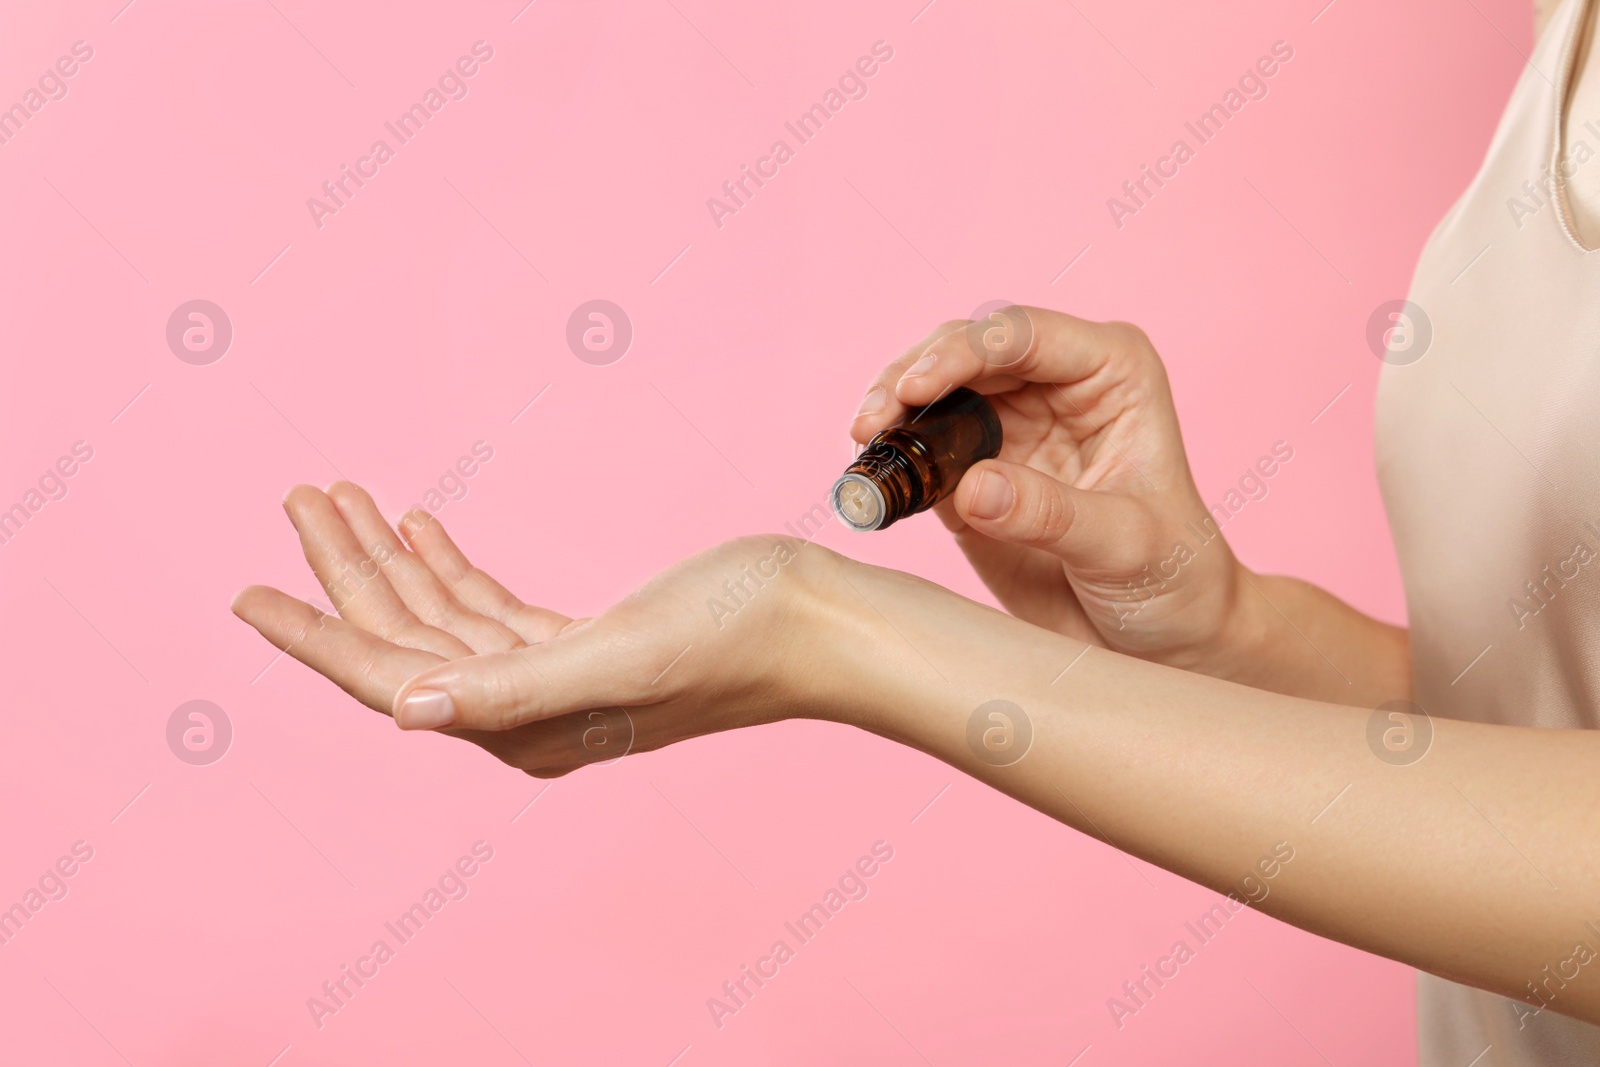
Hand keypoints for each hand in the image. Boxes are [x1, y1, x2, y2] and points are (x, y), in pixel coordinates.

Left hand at [231, 483, 839, 776]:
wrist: (818, 622)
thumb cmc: (735, 636)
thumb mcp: (618, 655)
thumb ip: (510, 689)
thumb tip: (405, 711)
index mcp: (522, 724)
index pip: (387, 678)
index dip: (313, 635)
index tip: (246, 593)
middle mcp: (526, 710)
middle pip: (406, 638)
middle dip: (346, 571)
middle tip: (298, 499)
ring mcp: (554, 677)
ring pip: (444, 615)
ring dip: (394, 558)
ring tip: (346, 496)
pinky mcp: (584, 643)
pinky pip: (490, 606)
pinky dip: (451, 565)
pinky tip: (425, 528)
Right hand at [850, 308, 1246, 671]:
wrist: (1164, 640)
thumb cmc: (1175, 580)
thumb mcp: (1123, 546)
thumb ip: (1050, 514)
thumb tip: (972, 487)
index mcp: (1109, 372)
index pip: (1025, 337)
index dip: (962, 352)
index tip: (914, 388)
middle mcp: (1056, 385)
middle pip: (966, 351)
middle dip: (910, 378)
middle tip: (870, 423)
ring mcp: (1010, 426)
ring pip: (933, 392)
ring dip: (891, 411)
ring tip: (862, 444)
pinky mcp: (973, 474)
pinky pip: (920, 450)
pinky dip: (891, 459)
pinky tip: (870, 477)